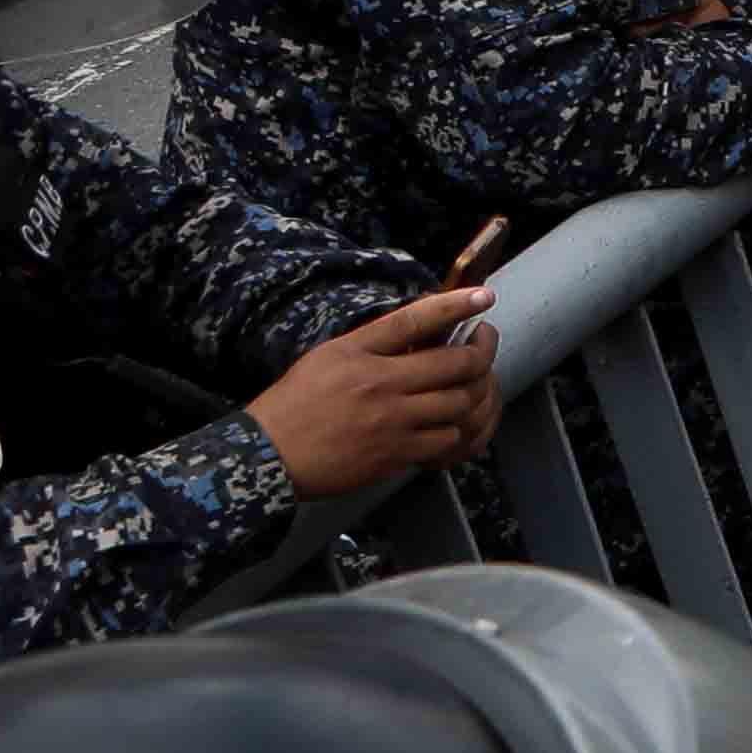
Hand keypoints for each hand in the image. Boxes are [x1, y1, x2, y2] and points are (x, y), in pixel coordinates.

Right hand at [249, 285, 499, 494]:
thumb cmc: (295, 404)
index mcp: (359, 353)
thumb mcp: (328, 357)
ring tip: (468, 387)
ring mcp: (391, 420)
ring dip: (471, 395)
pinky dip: (455, 432)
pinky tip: (448, 425)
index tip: (483, 296)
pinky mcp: (395, 454)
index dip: (454, 304)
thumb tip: (423, 329)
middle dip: (481, 353)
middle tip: (482, 346)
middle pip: (456, 364)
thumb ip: (374, 343)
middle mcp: (379, 383)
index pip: (415, 320)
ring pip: (460, 403)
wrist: (268, 456)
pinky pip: (447, 439)